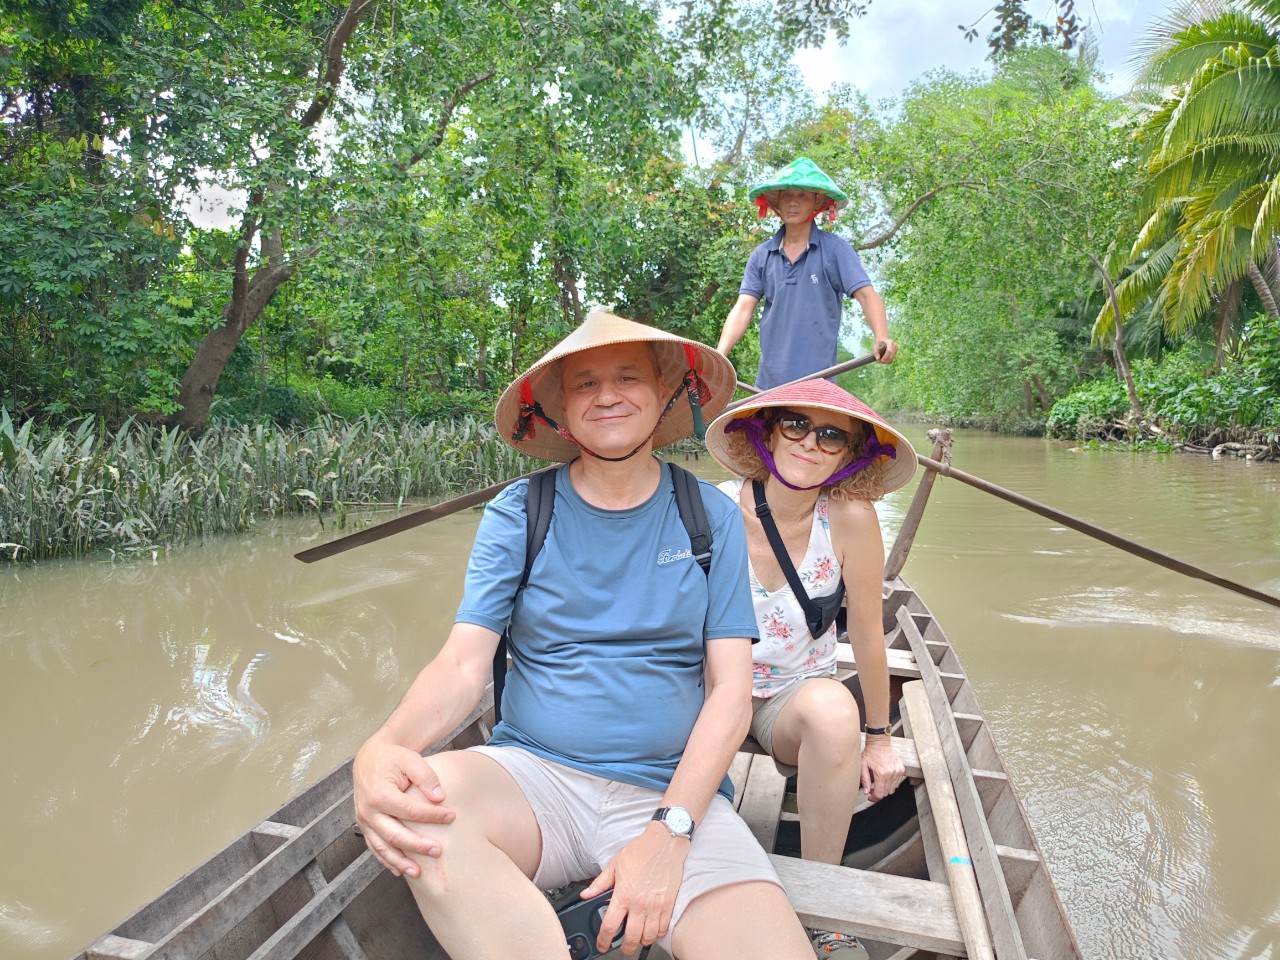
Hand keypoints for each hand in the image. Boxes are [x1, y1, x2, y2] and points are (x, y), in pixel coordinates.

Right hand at [352, 739, 455, 877]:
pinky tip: (400, 871)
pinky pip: (374, 847)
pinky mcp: (365, 826)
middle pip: (395, 834)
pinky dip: (386, 860)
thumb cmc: (393, 758)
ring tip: (418, 873)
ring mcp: (364, 821)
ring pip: (382, 847)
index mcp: (380, 794)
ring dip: (400, 862)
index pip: (410, 811)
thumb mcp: (410, 759)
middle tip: (438, 851)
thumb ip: (426, 777)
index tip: (452, 817)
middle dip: (417, 846)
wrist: (370, 758)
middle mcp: (368, 811)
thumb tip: (439, 797)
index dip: (432, 816)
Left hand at [581, 822, 689, 954]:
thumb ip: (600, 883)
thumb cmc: (640, 851)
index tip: (602, 945)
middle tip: (623, 947)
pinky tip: (653, 931)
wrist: (664, 843)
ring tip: (638, 938)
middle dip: (625, 947)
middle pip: (631, 937)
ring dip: (642, 941)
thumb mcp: (615, 864)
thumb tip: (586, 894)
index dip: (604, 940)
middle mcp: (639, 904)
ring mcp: (655, 906)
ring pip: (649, 936)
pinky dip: (658, 934)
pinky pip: (663, 928)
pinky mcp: (668, 904)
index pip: (610, 925)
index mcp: (623, 894)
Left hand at [861, 736, 905, 802]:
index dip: (874, 798)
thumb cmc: (870, 753)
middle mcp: (891, 773)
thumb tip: (867, 792)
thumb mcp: (863, 766)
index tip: (870, 797)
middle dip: (878, 793)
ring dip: (885, 789)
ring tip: (878, 783)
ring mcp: (898, 771)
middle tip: (872, 788)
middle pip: (886, 793)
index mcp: (881, 773)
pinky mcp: (901, 769)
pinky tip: (885, 779)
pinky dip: (891, 784)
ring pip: (892, 789)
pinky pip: (897, 783)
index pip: (880, 793)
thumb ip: (865, 780)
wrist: (879, 743)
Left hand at [873, 338, 897, 363]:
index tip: (880, 360)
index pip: (889, 351)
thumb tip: (878, 359)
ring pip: (892, 358)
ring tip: (880, 361)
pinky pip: (892, 358)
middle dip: (885, 360)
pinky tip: (884, 360)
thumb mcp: (875, 346)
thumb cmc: (878, 342)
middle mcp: (894, 345)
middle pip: (891, 355)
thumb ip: (875, 352)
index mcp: (890, 342)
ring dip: (886, 361)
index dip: (885, 357)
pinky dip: (888, 361)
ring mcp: (896, 348)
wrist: (882, 339)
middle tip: (879, 362)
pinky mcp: (896, 352)